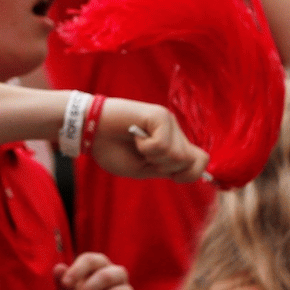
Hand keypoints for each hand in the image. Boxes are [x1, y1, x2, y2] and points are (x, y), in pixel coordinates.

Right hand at [87, 97, 208, 183]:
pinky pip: (162, 145)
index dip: (191, 174)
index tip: (170, 175)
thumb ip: (168, 169)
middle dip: (164, 168)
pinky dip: (145, 148)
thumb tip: (194, 168)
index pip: (200, 161)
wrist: (90, 131)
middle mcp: (174, 132)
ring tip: (137, 144)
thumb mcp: (144, 168)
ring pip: (177, 156)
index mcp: (173, 144)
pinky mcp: (159, 115)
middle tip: (143, 156)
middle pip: (189, 162)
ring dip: (153, 158)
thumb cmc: (113, 150)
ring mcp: (168, 121)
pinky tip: (134, 136)